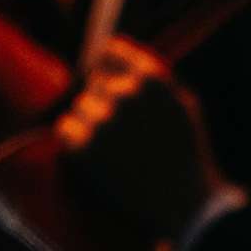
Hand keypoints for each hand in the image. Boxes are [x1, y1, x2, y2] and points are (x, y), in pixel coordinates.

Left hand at [56, 39, 226, 248]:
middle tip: (123, 130)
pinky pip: (65, 128)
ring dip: (90, 122)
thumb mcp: (183, 103)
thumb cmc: (185, 152)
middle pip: (95, 81)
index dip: (109, 66)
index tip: (111, 81)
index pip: (111, 50)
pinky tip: (98, 156)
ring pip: (79, 106)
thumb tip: (111, 47)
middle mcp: (127, 94)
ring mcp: (104, 120)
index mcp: (153, 79)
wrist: (182, 203)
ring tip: (115, 147)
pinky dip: (76, 140)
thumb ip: (152, 73)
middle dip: (104, 100)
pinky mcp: (84, 147)